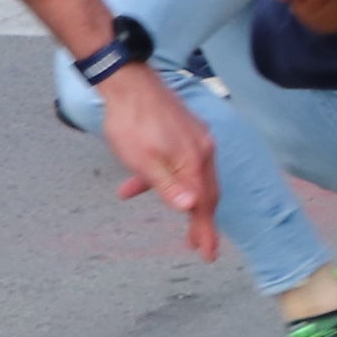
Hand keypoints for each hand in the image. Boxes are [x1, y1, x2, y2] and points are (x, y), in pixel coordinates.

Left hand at [99, 71, 221, 258]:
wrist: (127, 82)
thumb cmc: (132, 122)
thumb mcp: (143, 160)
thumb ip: (167, 186)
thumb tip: (190, 208)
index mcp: (194, 160)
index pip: (204, 203)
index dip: (206, 230)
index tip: (208, 254)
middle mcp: (202, 149)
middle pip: (206, 192)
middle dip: (201, 219)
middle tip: (198, 244)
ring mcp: (195, 138)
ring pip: (194, 176)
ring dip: (184, 198)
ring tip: (173, 213)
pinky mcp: (184, 130)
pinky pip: (183, 161)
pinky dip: (169, 177)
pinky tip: (138, 181)